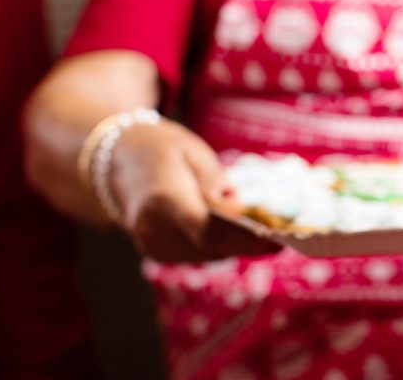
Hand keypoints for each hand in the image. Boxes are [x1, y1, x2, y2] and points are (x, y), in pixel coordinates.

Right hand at [110, 120, 279, 261]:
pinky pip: (198, 254)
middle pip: (212, 247)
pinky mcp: (157, 252)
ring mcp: (152, 244)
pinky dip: (222, 246)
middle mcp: (154, 229)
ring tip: (273, 236)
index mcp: (162, 199)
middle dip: (250, 243)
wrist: (117, 160)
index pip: (207, 230)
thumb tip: (237, 207)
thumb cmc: (159, 147)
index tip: (276, 236)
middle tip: (286, 237)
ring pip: (208, 255)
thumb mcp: (190, 150)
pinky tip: (247, 236)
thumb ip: (214, 181)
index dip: (244, 237)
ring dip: (239, 246)